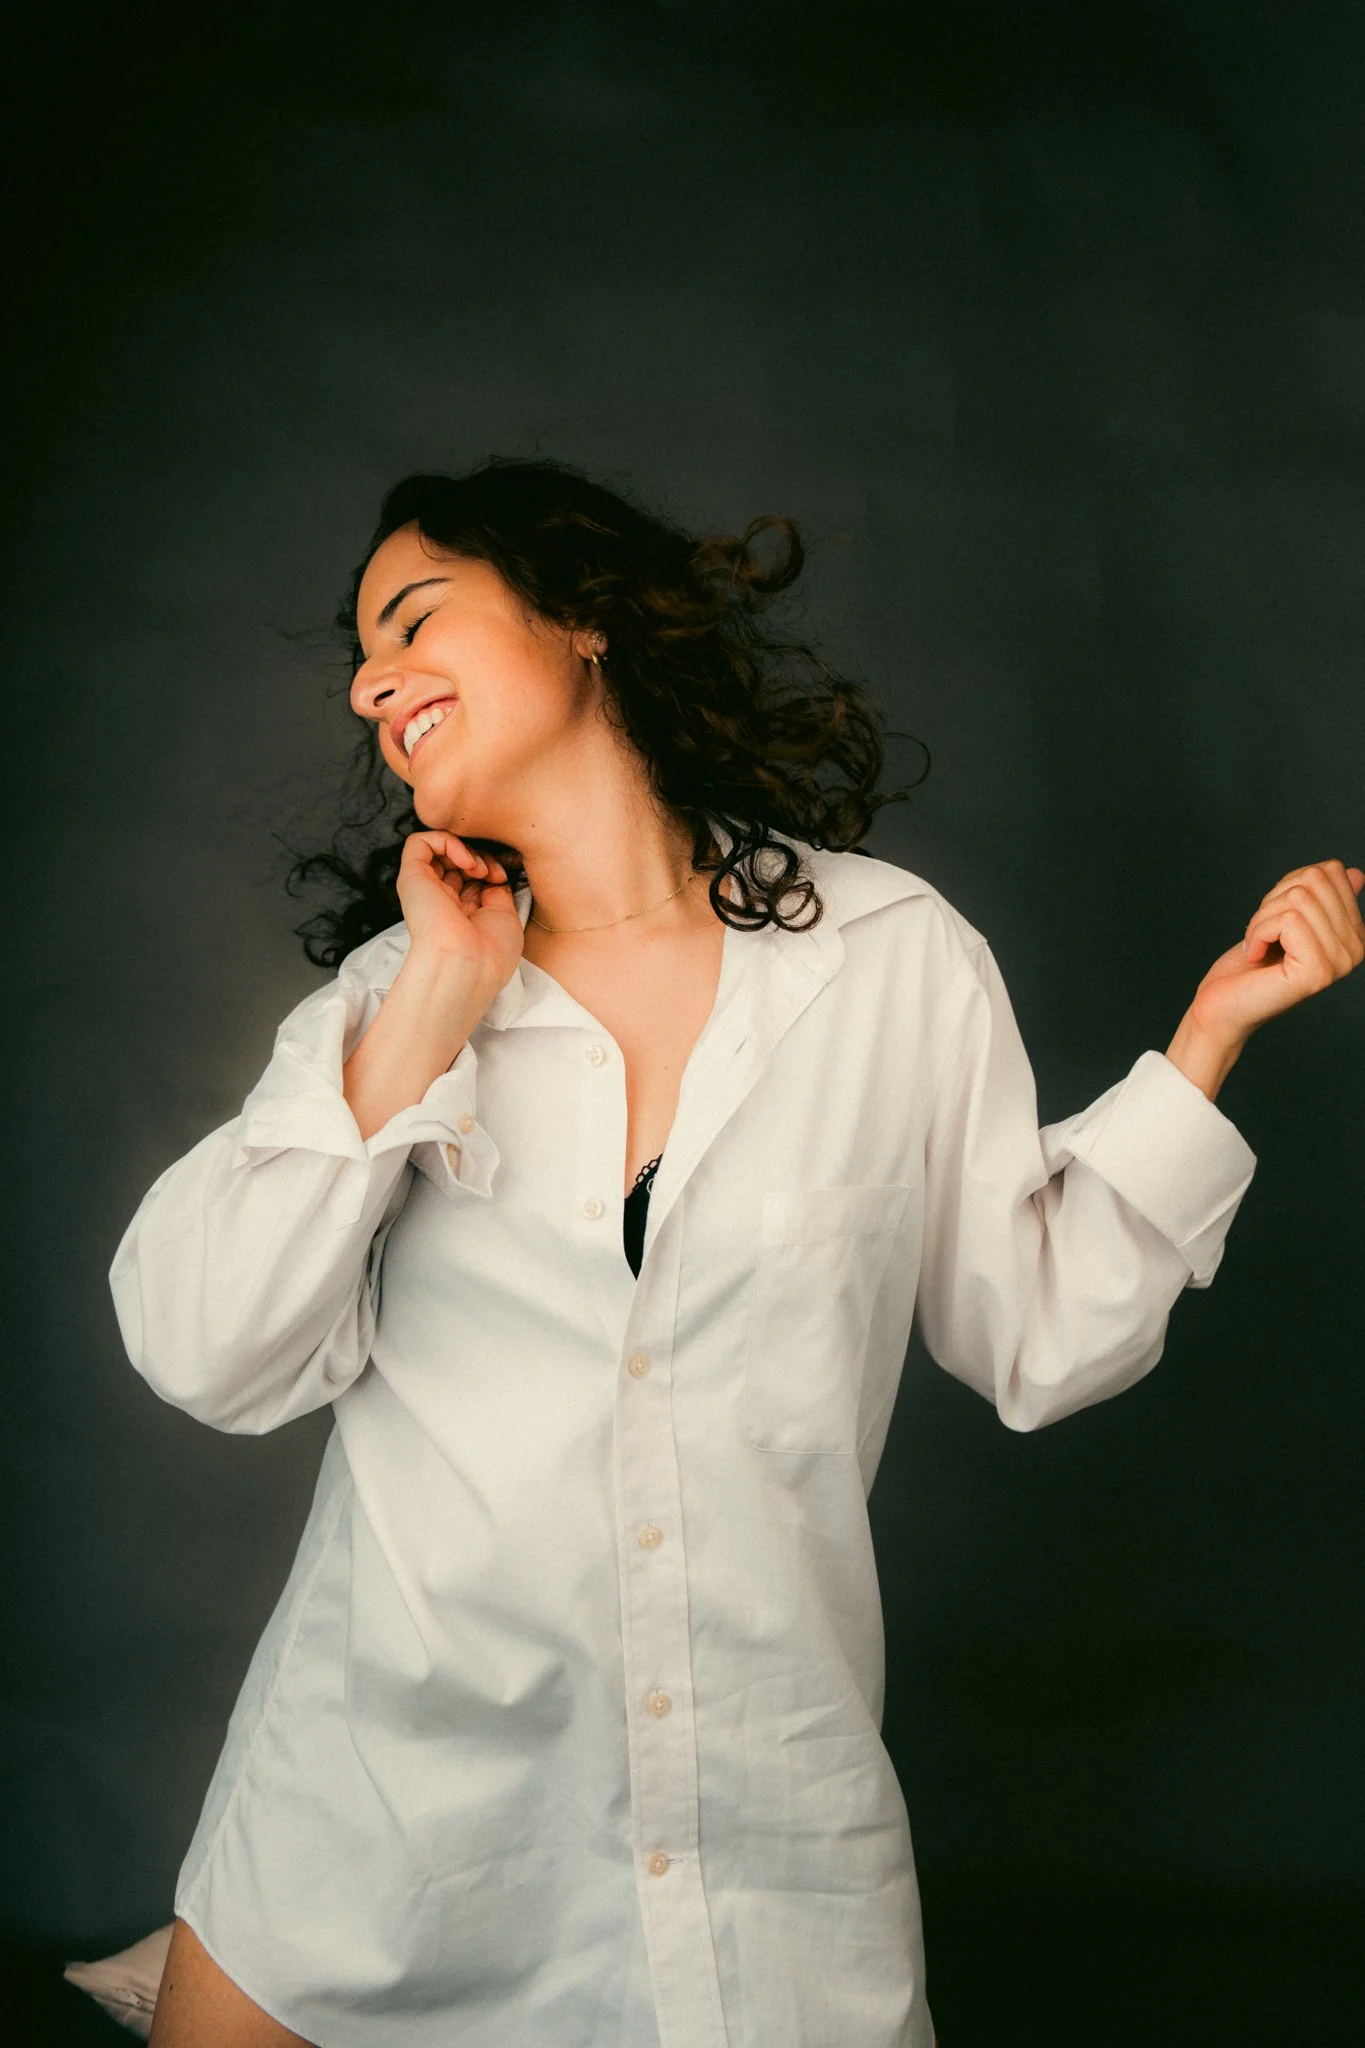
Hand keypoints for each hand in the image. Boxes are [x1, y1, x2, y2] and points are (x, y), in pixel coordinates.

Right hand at [395, 830, 524, 996]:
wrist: (469, 965)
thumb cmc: (491, 952)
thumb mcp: (506, 917)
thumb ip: (497, 892)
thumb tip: (493, 873)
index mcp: (462, 914)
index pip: (470, 876)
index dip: (490, 868)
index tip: (503, 879)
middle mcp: (442, 901)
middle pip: (456, 860)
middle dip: (481, 856)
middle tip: (493, 873)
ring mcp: (425, 889)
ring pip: (438, 848)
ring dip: (464, 848)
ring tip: (478, 868)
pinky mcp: (411, 878)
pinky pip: (419, 842)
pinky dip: (446, 841)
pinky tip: (465, 862)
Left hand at [1189, 858, 1364, 1049]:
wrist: (1222, 1007)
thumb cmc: (1250, 965)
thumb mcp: (1286, 920)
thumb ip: (1321, 899)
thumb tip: (1354, 873)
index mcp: (1354, 933)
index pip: (1331, 871)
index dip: (1289, 885)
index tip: (1275, 920)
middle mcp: (1356, 948)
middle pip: (1314, 879)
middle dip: (1274, 899)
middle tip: (1263, 934)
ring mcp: (1340, 962)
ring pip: (1298, 898)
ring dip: (1262, 918)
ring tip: (1259, 946)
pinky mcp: (1318, 971)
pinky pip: (1287, 920)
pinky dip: (1258, 932)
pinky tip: (1255, 956)